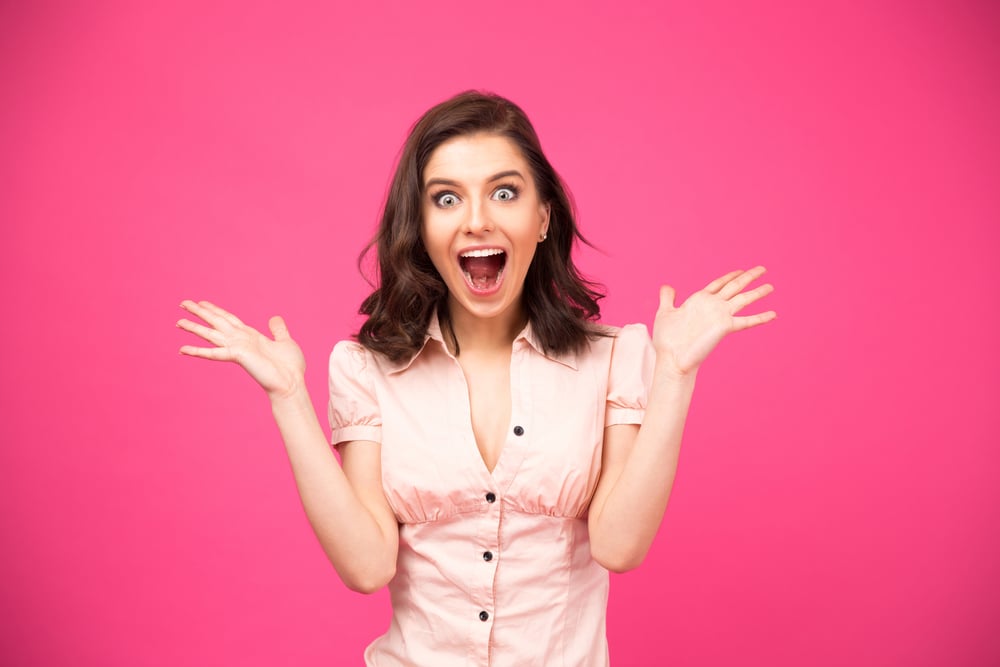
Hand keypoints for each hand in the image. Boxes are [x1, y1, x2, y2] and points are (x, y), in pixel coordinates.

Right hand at [177, 300, 305, 399]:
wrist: (291, 383)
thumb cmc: (290, 367)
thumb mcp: (285, 342)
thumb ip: (278, 330)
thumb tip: (275, 318)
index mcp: (250, 336)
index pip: (229, 319)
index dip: (215, 310)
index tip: (202, 302)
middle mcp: (241, 340)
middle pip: (216, 322)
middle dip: (200, 313)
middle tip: (182, 303)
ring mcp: (237, 348)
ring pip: (211, 334)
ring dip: (194, 328)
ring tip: (178, 322)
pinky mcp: (238, 356)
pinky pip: (214, 352)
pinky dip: (198, 351)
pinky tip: (182, 349)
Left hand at [652, 266, 775, 376]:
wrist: (671, 358)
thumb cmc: (666, 340)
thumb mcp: (665, 313)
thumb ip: (668, 298)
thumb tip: (667, 286)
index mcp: (699, 300)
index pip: (719, 284)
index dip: (730, 276)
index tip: (741, 270)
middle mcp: (712, 306)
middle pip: (735, 286)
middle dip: (749, 277)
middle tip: (763, 269)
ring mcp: (720, 316)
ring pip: (743, 299)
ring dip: (757, 293)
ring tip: (771, 287)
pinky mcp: (724, 327)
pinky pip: (746, 321)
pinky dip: (760, 318)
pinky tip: (773, 314)